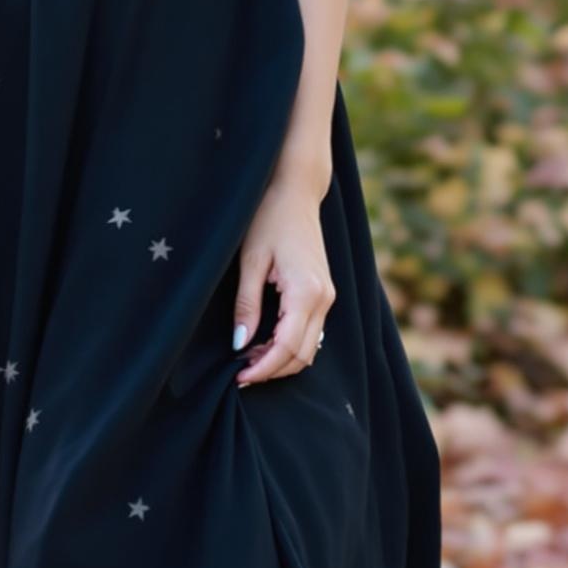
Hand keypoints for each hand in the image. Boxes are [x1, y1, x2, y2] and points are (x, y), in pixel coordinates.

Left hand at [232, 165, 333, 386]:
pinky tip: (264, 342)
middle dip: (273, 370)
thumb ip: (246, 305)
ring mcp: (328, 296)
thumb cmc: (268, 218)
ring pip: (310, 347)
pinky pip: (311, 331)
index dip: (264, 368)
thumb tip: (239, 344)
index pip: (288, 347)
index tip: (239, 377)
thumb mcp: (249, 261)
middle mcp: (324, 297)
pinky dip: (290, 345)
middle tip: (240, 373)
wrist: (295, 191)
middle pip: (303, 355)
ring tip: (248, 358)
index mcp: (306, 291)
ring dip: (282, 359)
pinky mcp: (324, 292)